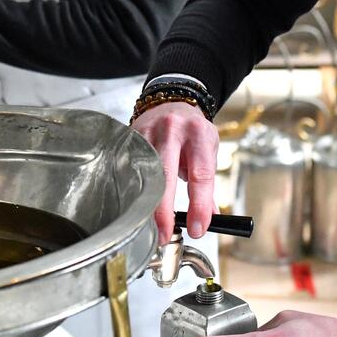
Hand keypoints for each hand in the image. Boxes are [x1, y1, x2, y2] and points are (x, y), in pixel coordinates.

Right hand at [131, 101, 218, 244]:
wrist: (173, 101)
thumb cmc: (193, 130)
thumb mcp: (208, 150)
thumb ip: (207, 183)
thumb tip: (209, 218)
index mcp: (198, 134)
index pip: (200, 175)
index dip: (199, 205)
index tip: (198, 228)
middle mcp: (172, 130)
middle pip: (165, 175)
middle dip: (164, 210)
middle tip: (165, 235)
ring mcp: (147, 132)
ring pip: (142, 172)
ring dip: (144, 203)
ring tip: (146, 226)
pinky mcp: (129, 136)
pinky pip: (128, 166)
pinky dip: (131, 188)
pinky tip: (131, 205)